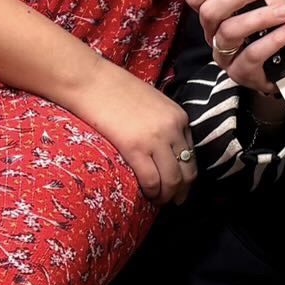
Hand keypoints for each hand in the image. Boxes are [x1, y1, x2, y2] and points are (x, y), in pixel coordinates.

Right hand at [66, 60, 195, 204]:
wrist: (93, 82)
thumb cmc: (117, 90)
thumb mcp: (153, 103)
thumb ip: (163, 123)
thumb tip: (164, 147)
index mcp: (179, 117)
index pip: (192, 153)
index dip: (186, 172)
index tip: (180, 184)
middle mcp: (173, 129)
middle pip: (187, 169)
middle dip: (183, 189)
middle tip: (176, 201)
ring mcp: (156, 139)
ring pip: (173, 179)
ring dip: (168, 196)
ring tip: (160, 202)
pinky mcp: (135, 148)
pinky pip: (151, 180)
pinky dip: (152, 193)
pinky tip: (146, 197)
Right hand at [185, 0, 284, 95]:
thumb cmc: (273, 29)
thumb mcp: (269, 1)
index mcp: (216, 15)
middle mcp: (214, 35)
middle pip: (209, 12)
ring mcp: (225, 55)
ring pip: (229, 32)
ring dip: (258, 17)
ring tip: (282, 12)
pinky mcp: (241, 72)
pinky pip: (252, 55)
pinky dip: (273, 40)